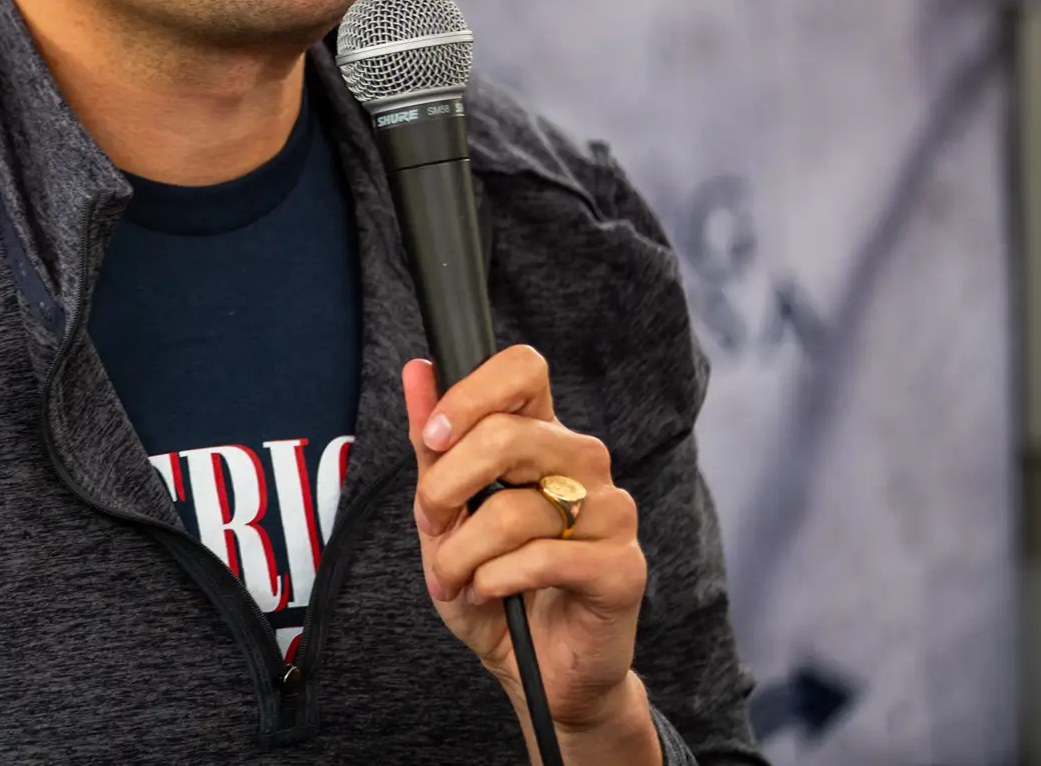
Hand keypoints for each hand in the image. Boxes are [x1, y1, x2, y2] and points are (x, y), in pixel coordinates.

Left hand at [403, 349, 660, 765]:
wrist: (537, 671)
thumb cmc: (492, 586)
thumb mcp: (444, 516)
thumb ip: (433, 445)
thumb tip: (417, 370)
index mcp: (541, 437)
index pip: (524, 369)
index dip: (472, 394)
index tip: (432, 437)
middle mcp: (581, 464)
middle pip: (510, 433)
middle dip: (446, 486)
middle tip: (431, 525)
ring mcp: (611, 513)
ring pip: (517, 507)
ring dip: (463, 551)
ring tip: (454, 578)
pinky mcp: (623, 567)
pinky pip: (546, 557)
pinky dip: (497, 579)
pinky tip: (489, 592)